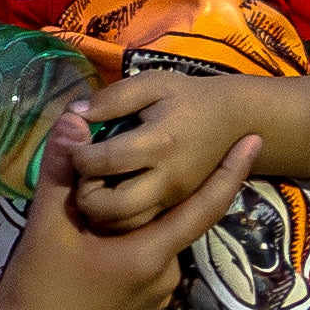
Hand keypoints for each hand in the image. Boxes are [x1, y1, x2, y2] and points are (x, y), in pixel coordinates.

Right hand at [0, 109, 266, 309]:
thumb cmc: (38, 288)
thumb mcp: (45, 224)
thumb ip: (62, 169)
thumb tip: (73, 119)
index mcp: (150, 253)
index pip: (205, 206)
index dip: (231, 171)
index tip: (254, 140)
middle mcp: (165, 277)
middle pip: (173, 221)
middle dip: (158, 194)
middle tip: (135, 171)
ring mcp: (156, 298)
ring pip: (158, 244)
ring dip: (142, 224)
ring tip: (104, 213)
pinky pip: (148, 267)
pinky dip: (134, 248)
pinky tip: (99, 246)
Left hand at [62, 61, 267, 236]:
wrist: (235, 122)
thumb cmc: (188, 98)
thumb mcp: (151, 84)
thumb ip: (112, 98)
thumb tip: (73, 115)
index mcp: (159, 143)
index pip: (104, 161)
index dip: (77, 155)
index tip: (73, 145)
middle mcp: (167, 179)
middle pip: (111, 205)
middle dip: (85, 192)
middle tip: (84, 172)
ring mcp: (173, 200)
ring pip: (123, 224)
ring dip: (99, 209)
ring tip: (97, 182)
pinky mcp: (176, 209)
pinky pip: (138, 225)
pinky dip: (116, 217)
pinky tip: (112, 192)